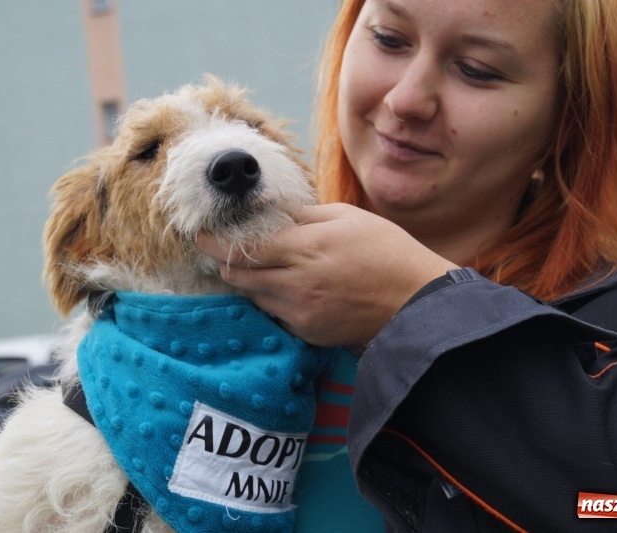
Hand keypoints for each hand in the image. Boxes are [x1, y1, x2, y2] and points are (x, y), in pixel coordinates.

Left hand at [196, 203, 456, 346]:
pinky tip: (285, 292)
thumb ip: (305, 216)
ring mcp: (300, 311)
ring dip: (249, 284)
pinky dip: (272, 302)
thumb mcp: (347, 217)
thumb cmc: (387, 252)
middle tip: (221, 255)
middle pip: (240, 276)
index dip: (216, 243)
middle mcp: (296, 281)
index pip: (244, 246)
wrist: (415, 301)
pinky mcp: (308, 332)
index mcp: (305, 246)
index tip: (201, 237)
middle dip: (226, 265)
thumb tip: (273, 213)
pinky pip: (276, 315)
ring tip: (255, 271)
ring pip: (254, 297)